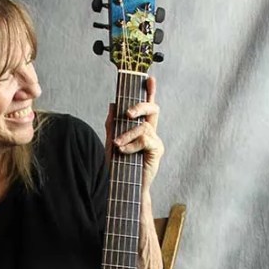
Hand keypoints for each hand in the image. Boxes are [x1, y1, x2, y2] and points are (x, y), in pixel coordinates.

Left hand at [105, 76, 163, 192]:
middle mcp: (151, 134)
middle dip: (140, 105)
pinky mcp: (157, 151)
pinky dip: (132, 144)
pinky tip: (124, 151)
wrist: (123, 190)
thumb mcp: (111, 143)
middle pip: (153, 109)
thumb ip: (112, 125)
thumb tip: (111, 104)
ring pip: (144, 126)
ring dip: (127, 134)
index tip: (149, 78)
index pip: (147, 108)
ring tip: (118, 145)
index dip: (150, 92)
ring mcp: (155, 142)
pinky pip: (145, 139)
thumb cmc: (118, 169)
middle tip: (127, 113)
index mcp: (142, 130)